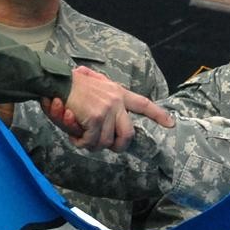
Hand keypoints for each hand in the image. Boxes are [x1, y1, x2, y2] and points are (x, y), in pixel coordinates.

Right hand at [57, 66, 173, 149]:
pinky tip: (75, 135)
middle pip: (128, 133)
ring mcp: (107, 110)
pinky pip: (91, 142)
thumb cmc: (73, 86)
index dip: (158, 115)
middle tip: (110, 147)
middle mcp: (116, 101)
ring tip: (83, 136)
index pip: (143, 104)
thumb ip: (106, 96)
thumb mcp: (96, 85)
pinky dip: (81, 143)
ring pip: (106, 141)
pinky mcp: (95, 118)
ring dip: (93, 144)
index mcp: (118, 93)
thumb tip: (108, 112)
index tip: (170, 124)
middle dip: (120, 146)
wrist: (58, 82)